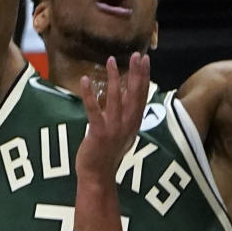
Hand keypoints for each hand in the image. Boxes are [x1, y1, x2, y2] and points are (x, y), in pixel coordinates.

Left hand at [76, 54, 151, 182]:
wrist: (98, 177)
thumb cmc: (108, 154)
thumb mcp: (122, 132)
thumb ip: (124, 114)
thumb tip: (124, 94)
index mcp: (134, 123)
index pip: (142, 96)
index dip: (144, 77)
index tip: (145, 60)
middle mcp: (128, 125)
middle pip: (134, 95)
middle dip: (136, 73)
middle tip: (136, 54)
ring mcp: (114, 130)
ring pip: (116, 99)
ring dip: (114, 79)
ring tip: (111, 60)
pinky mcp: (99, 134)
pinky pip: (94, 111)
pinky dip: (90, 96)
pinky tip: (86, 80)